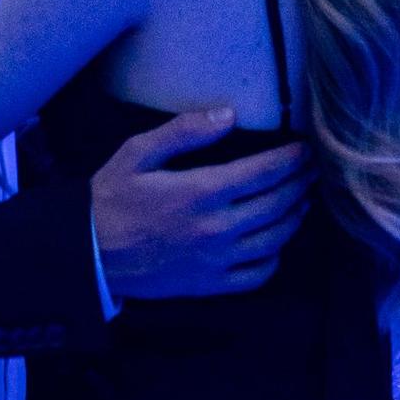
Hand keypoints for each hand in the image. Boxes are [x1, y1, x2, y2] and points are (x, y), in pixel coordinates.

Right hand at [91, 111, 310, 299]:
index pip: (265, 172)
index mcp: (201, 191)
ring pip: (275, 239)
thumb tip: (228, 115)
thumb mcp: (137, 154)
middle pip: (278, 204)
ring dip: (295, 216)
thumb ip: (183, 132)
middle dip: (300, 183)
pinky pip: (257, 275)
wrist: (88, 256)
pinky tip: (275, 245)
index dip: (291, 158)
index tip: (304, 148)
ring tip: (301, 201)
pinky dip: (275, 259)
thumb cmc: (109, 200)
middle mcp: (217, 228)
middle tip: (310, 170)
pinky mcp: (210, 284)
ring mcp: (217, 260)